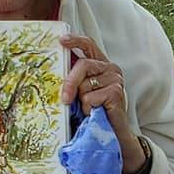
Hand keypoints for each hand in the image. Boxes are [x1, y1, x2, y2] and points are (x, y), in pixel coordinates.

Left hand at [60, 34, 146, 173]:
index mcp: (101, 64)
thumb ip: (75, 80)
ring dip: (81, 101)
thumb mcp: (82, 92)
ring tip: (89, 109)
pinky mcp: (116, 92)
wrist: (112, 133)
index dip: (75, 41)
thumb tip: (56, 74)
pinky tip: (96, 113)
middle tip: (64, 99)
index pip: (89, 45)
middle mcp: (110, 68)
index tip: (62, 41)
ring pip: (84, 85)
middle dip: (69, 83)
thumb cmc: (95, 112)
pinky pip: (90, 97)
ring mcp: (115, 79)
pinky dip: (88, 109)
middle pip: (82, 65)